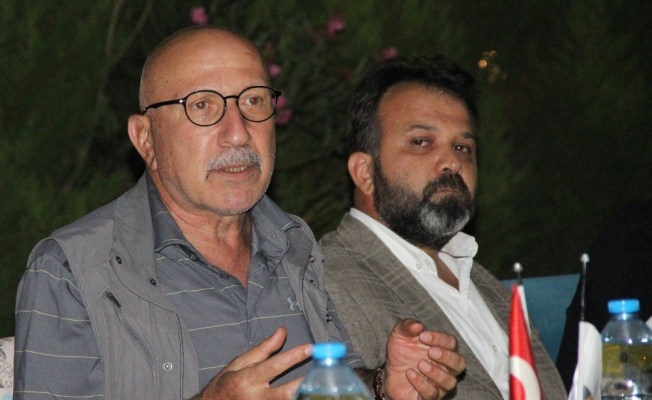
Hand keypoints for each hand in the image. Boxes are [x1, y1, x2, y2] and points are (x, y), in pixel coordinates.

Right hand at [192, 327, 310, 399]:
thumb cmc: (226, 385)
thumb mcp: (239, 363)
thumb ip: (263, 349)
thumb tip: (282, 331)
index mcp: (246, 379)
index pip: (273, 366)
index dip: (293, 356)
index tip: (311, 347)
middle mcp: (255, 398)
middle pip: (285, 394)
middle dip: (305, 384)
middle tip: (323, 373)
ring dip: (304, 396)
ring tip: (320, 385)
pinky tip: (308, 395)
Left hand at [383, 319, 465, 399]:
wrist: (389, 372)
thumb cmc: (401, 352)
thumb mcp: (400, 334)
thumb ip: (408, 326)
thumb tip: (418, 325)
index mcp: (442, 349)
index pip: (451, 343)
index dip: (439, 338)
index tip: (422, 336)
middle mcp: (445, 368)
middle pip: (459, 363)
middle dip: (447, 357)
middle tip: (431, 352)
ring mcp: (439, 384)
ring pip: (449, 382)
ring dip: (436, 372)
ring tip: (420, 364)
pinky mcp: (428, 396)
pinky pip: (432, 394)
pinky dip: (421, 383)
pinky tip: (410, 373)